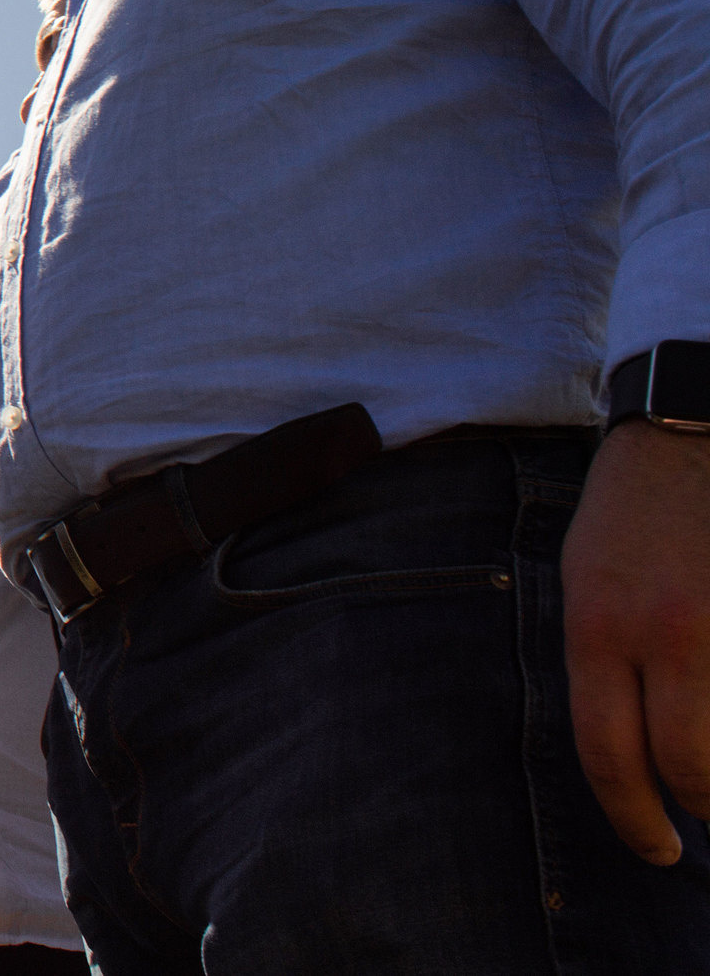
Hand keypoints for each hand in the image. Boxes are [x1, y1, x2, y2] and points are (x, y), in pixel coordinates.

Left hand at [563, 420, 709, 862]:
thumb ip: (603, 666)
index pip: (610, 755)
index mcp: (600, 627)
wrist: (694, 433)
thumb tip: (631, 757)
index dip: (634, 818)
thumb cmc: (632, 514)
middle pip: (689, 767)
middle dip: (701, 807)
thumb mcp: (585, 584)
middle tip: (705, 819)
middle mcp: (667, 634)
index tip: (654, 848)